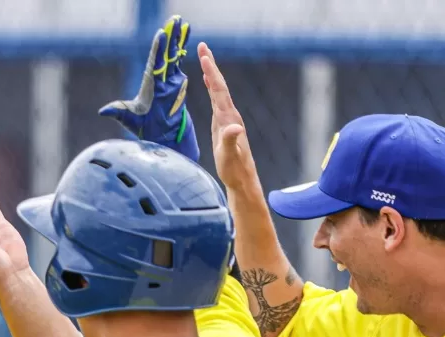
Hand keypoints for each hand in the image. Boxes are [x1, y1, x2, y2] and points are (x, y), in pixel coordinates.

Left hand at [99, 14, 197, 162]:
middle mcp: (159, 79)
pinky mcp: (178, 85)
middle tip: (175, 20)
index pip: (154, 61)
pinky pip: (181, 65)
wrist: (160, 138)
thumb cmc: (144, 129)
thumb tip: (102, 111)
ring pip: (174, 56)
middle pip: (165, 54)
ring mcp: (170, 81)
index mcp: (149, 83)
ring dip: (178, 40)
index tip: (162, 33)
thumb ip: (117, 111)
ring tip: (182, 24)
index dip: (158, 48)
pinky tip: (187, 40)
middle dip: (170, 37)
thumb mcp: (128, 118)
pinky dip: (184, 52)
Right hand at [198, 43, 261, 195]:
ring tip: (205, 59)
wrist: (241, 180)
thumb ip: (231, 141)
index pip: (219, 91)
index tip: (204, 56)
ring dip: (211, 74)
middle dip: (211, 66)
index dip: (211, 73)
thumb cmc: (234, 170)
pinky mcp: (224, 125)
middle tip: (203, 47)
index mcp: (228, 119)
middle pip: (219, 85)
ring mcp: (227, 119)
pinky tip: (209, 84)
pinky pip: (217, 101)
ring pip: (218, 91)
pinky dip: (212, 89)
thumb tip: (235, 128)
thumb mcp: (229, 156)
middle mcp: (229, 115)